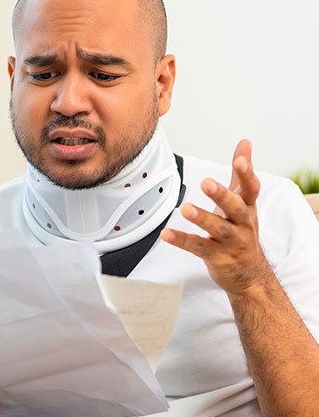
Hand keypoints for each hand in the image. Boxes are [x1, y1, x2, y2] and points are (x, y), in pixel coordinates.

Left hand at [162, 138, 272, 295]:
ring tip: (186, 208)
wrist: (249, 274)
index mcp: (247, 208)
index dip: (247, 173)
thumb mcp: (244, 202)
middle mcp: (243, 224)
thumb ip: (240, 173)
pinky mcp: (217, 257)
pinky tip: (166, 234)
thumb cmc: (241, 230)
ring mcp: (231, 242)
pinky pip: (199, 247)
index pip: (251, 188)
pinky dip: (182, 240)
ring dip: (202, 218)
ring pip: (218, 229)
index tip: (240, 158)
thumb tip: (245, 142)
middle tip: (206, 182)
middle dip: (222, 195)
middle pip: (235, 208)